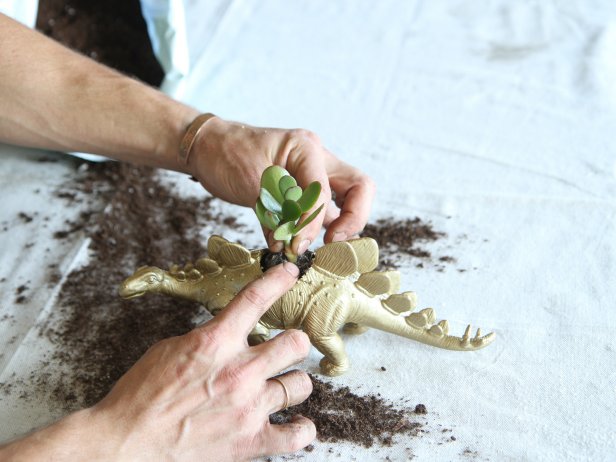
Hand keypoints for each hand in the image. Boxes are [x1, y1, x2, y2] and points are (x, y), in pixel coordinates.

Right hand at [0, 263, 314, 460]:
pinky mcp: (251, 442)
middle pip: (296, 342)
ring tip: (279, 386)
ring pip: (301, 383)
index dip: (278, 280)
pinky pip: (298, 434)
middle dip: (292, 342)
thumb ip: (208, 339)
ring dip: (291, 383)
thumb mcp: (170, 350)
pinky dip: (299, 429)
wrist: (125, 444)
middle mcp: (240, 371)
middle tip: (284, 348)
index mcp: (215, 342)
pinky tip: (293, 423)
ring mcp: (249, 407)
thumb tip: (228, 335)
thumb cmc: (141, 397)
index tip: (289, 272)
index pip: (255, 299)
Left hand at [188, 117, 375, 253]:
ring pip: (346, 199)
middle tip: (334, 243)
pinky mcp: (303, 189)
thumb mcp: (250, 185)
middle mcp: (317, 159)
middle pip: (359, 187)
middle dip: (353, 218)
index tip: (296, 246)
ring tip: (317, 247)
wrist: (207, 147)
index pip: (323, 192)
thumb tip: (291, 247)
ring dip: (338, 224)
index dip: (312, 223)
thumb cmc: (225, 154)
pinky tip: (299, 243)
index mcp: (306, 149)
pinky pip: (322, 210)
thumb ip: (276, 215)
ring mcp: (313, 173)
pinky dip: (316, 228)